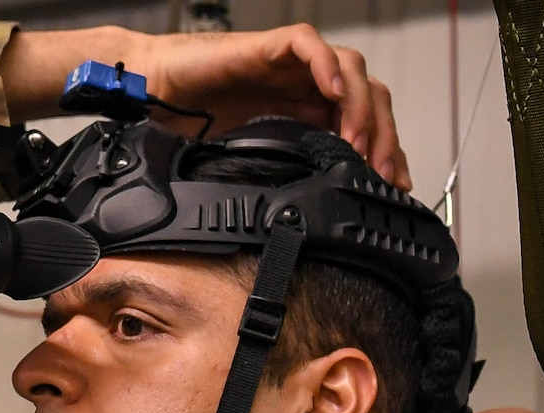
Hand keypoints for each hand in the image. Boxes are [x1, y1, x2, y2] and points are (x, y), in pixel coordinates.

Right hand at [1, 26, 407, 188]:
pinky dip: (328, 68)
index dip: (386, 152)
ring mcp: (291, 67)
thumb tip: (302, 235)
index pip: (366, 125)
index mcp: (306, 115)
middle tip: (382, 171)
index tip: (391, 187)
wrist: (152, 92)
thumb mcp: (244, 169)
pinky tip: (335, 95)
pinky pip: (310, 45)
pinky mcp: (269, 49)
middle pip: (370, 98)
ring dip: (363, 106)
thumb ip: (275, 186)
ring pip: (351, 71)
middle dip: (384, 135)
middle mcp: (305, 88)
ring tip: (358, 141)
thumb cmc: (191, 123)